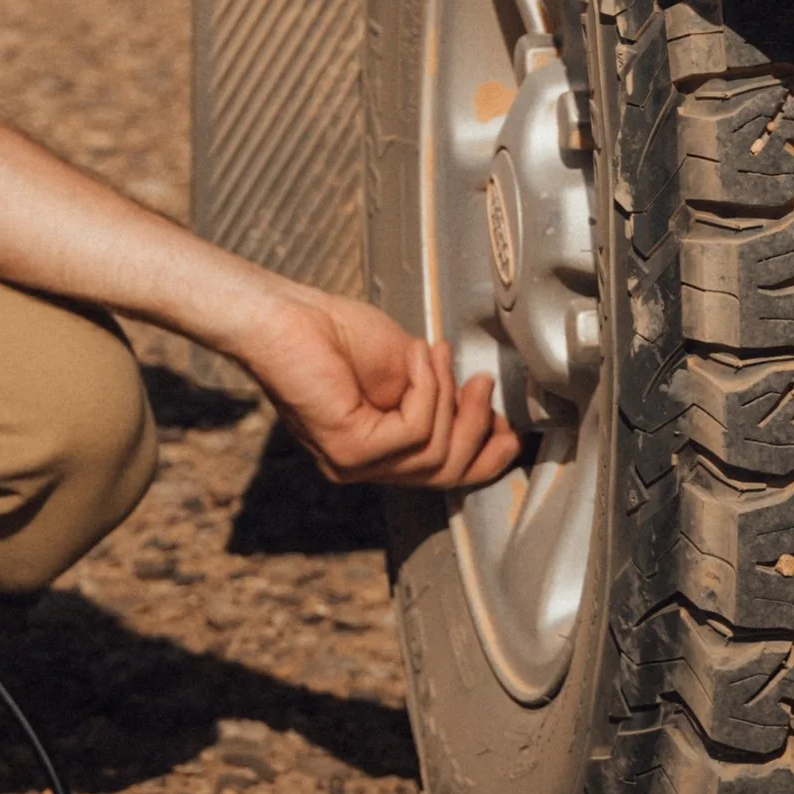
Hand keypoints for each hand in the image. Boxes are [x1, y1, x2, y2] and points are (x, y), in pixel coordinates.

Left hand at [229, 279, 520, 491]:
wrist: (285, 315)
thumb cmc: (336, 333)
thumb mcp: (409, 368)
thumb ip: (442, 396)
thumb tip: (487, 408)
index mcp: (379, 453)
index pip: (443, 477)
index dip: (486, 458)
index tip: (509, 428)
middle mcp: (365, 467)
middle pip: (447, 474)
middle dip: (475, 428)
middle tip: (479, 382)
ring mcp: (354, 464)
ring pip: (434, 453)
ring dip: (448, 398)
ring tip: (437, 356)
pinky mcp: (348, 450)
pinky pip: (415, 431)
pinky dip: (427, 390)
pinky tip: (417, 358)